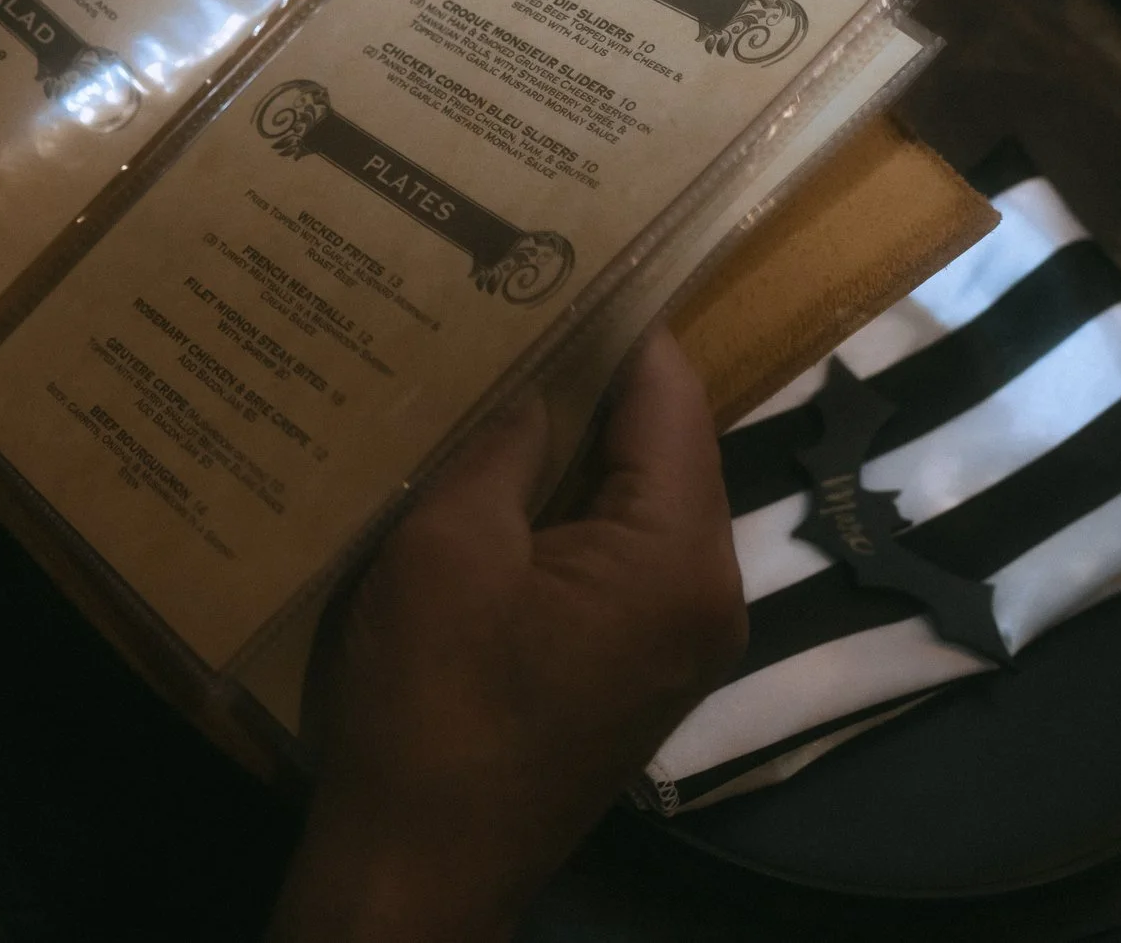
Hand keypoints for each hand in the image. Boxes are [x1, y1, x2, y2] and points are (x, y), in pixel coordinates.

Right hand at [269, 327, 748, 942]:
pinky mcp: (626, 670)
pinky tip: (484, 473)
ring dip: (562, 446)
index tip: (551, 248)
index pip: (669, 392)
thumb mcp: (447, 550)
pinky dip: (555, 511)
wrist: (416, 872)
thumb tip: (536, 374)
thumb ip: (503, 446)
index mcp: (679, 558)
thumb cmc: (431, 710)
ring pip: (628, 499)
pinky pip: (607, 556)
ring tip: (483, 372)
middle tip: (502, 298)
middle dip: (581, 377)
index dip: (612, 316)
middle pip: (659, 442)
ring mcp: (671, 641)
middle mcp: (704, 595)